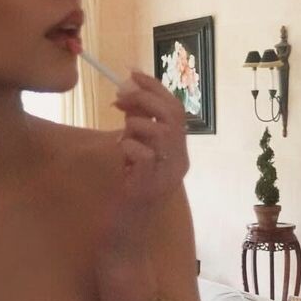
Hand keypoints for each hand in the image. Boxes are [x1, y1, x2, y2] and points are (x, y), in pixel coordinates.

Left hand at [112, 70, 188, 203]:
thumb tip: (126, 91)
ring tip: (121, 137)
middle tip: (119, 97)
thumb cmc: (132, 187)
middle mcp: (181, 159)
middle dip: (144, 99)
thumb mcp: (137, 148)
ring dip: (134, 126)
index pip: (176, 108)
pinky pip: (144, 154)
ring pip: (160, 132)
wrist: (127, 227)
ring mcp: (169, 174)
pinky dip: (128, 147)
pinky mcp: (152, 186)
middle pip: (173, 115)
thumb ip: (137, 122)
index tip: (132, 72)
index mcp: (179, 148)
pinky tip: (122, 154)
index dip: (155, 87)